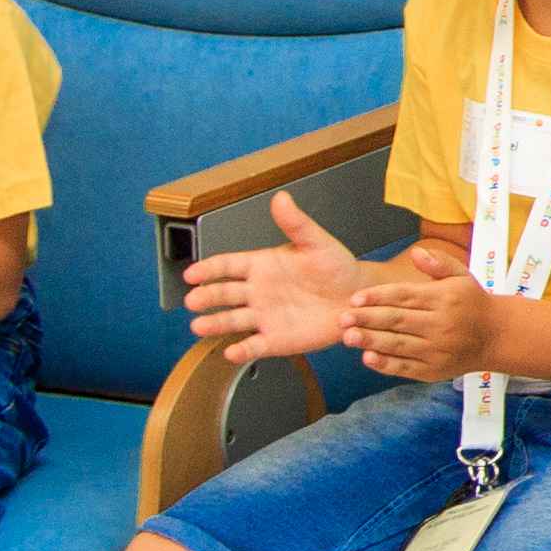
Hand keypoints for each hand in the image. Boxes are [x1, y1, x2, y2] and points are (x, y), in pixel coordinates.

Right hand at [183, 188, 383, 357]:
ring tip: (199, 326)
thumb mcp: (317, 242)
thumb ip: (297, 223)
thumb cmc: (336, 267)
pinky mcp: (276, 340)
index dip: (208, 269)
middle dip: (207, 297)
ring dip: (215, 324)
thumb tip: (281, 198)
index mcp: (261, 266)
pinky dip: (242, 351)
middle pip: (223, 294)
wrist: (358, 297)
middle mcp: (257, 292)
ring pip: (233, 321)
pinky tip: (231, 353)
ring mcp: (265, 316)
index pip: (227, 266)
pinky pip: (255, 346)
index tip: (192, 273)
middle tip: (193, 300)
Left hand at [342, 241, 497, 381]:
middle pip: (397, 320)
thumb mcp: (462, 275)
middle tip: (342, 318)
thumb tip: (416, 252)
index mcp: (444, 298)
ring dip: (371, 341)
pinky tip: (368, 358)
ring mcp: (438, 349)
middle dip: (367, 319)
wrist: (498, 336)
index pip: (404, 295)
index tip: (355, 298)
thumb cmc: (473, 303)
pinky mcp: (434, 370)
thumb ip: (439, 263)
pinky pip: (406, 367)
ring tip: (348, 336)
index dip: (378, 297)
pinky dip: (386, 364)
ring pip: (398, 344)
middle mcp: (441, 324)